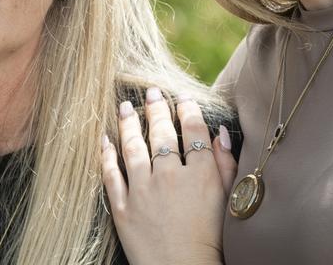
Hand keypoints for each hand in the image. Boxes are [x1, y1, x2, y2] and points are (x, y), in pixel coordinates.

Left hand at [101, 88, 236, 264]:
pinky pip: (110, 174)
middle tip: (151, 92)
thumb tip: (218, 132)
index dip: (188, 110)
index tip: (183, 98)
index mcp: (200, 175)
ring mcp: (143, 192)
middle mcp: (169, 177)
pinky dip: (105, 155)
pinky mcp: (123, 208)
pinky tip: (104, 139)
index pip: (192, 131)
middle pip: (161, 134)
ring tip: (124, 107)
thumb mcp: (228, 201)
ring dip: (128, 124)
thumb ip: (226, 165)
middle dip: (156, 108)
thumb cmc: (212, 240)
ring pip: (132, 148)